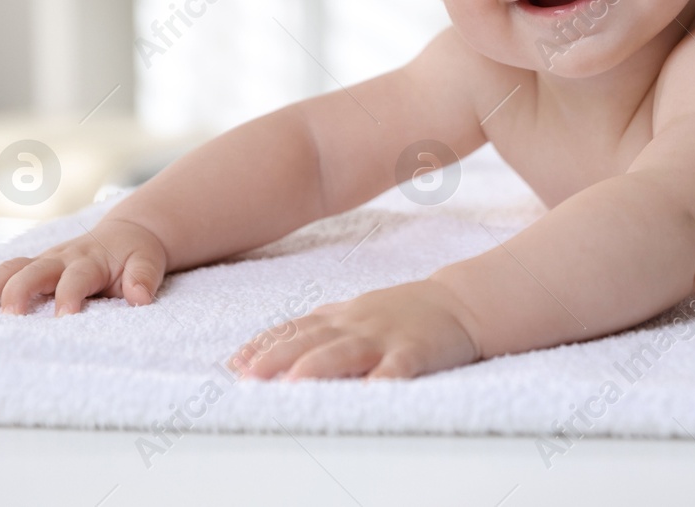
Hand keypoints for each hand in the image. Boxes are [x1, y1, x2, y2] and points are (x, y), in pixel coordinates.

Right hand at [0, 218, 167, 315]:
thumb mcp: (148, 262)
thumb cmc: (136, 254)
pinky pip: (1, 270)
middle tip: (7, 316)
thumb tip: (141, 297)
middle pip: (33, 271)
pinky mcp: (31, 266)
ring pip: (10, 269)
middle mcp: (61, 258)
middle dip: (18, 292)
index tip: (64, 318)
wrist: (127, 234)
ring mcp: (43, 261)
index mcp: (90, 260)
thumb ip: (144, 278)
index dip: (69, 296)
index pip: (76, 278)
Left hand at [232, 280, 480, 380]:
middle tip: (249, 378)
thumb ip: (316, 328)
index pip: (295, 330)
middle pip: (312, 340)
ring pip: (347, 351)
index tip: (235, 365)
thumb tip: (266, 347)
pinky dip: (383, 379)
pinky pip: (398, 367)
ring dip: (318, 366)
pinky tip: (370, 393)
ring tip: (293, 384)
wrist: (459, 301)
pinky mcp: (416, 351)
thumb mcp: (355, 312)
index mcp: (341, 317)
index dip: (265, 346)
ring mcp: (386, 337)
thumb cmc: (402, 311)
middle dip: (278, 358)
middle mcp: (357, 324)